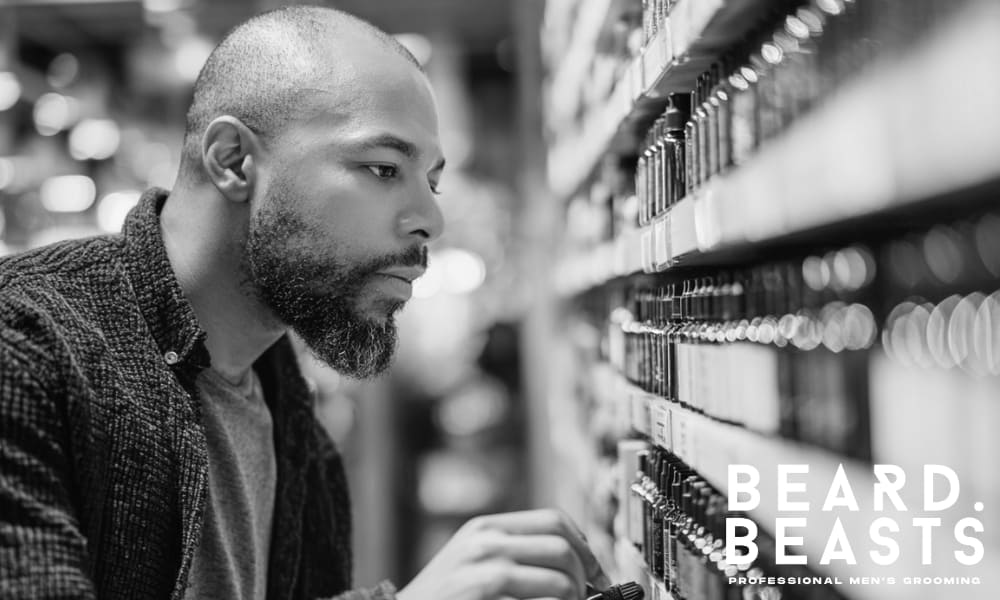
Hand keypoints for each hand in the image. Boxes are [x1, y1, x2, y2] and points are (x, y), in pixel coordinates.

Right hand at [396, 509, 610, 599]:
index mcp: (486, 528)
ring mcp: (483, 572)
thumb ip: (513, 551)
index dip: (584, 548)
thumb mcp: (472, 560)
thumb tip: (574, 561)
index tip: (595, 573)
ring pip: (559, 582)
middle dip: (583, 580)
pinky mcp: (483, 597)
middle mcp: (486, 543)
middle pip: (562, 549)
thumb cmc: (441, 598)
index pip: (554, 521)